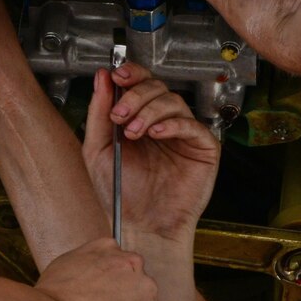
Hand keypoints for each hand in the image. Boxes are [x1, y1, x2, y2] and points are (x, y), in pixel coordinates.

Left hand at [84, 64, 220, 243]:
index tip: (117, 76)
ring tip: (134, 132)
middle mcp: (163, 124)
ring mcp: (184, 135)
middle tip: (120, 115)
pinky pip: (193, 125)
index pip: (140, 84)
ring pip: (174, 102)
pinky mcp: (203, 149)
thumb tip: (102, 77)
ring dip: (150, 111)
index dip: (131, 74)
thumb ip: (98, 113)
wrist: (140, 226)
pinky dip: (173, 124)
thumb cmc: (121, 195)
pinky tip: (157, 134)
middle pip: (157, 88)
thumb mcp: (97, 149)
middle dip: (136, 96)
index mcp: (139, 119)